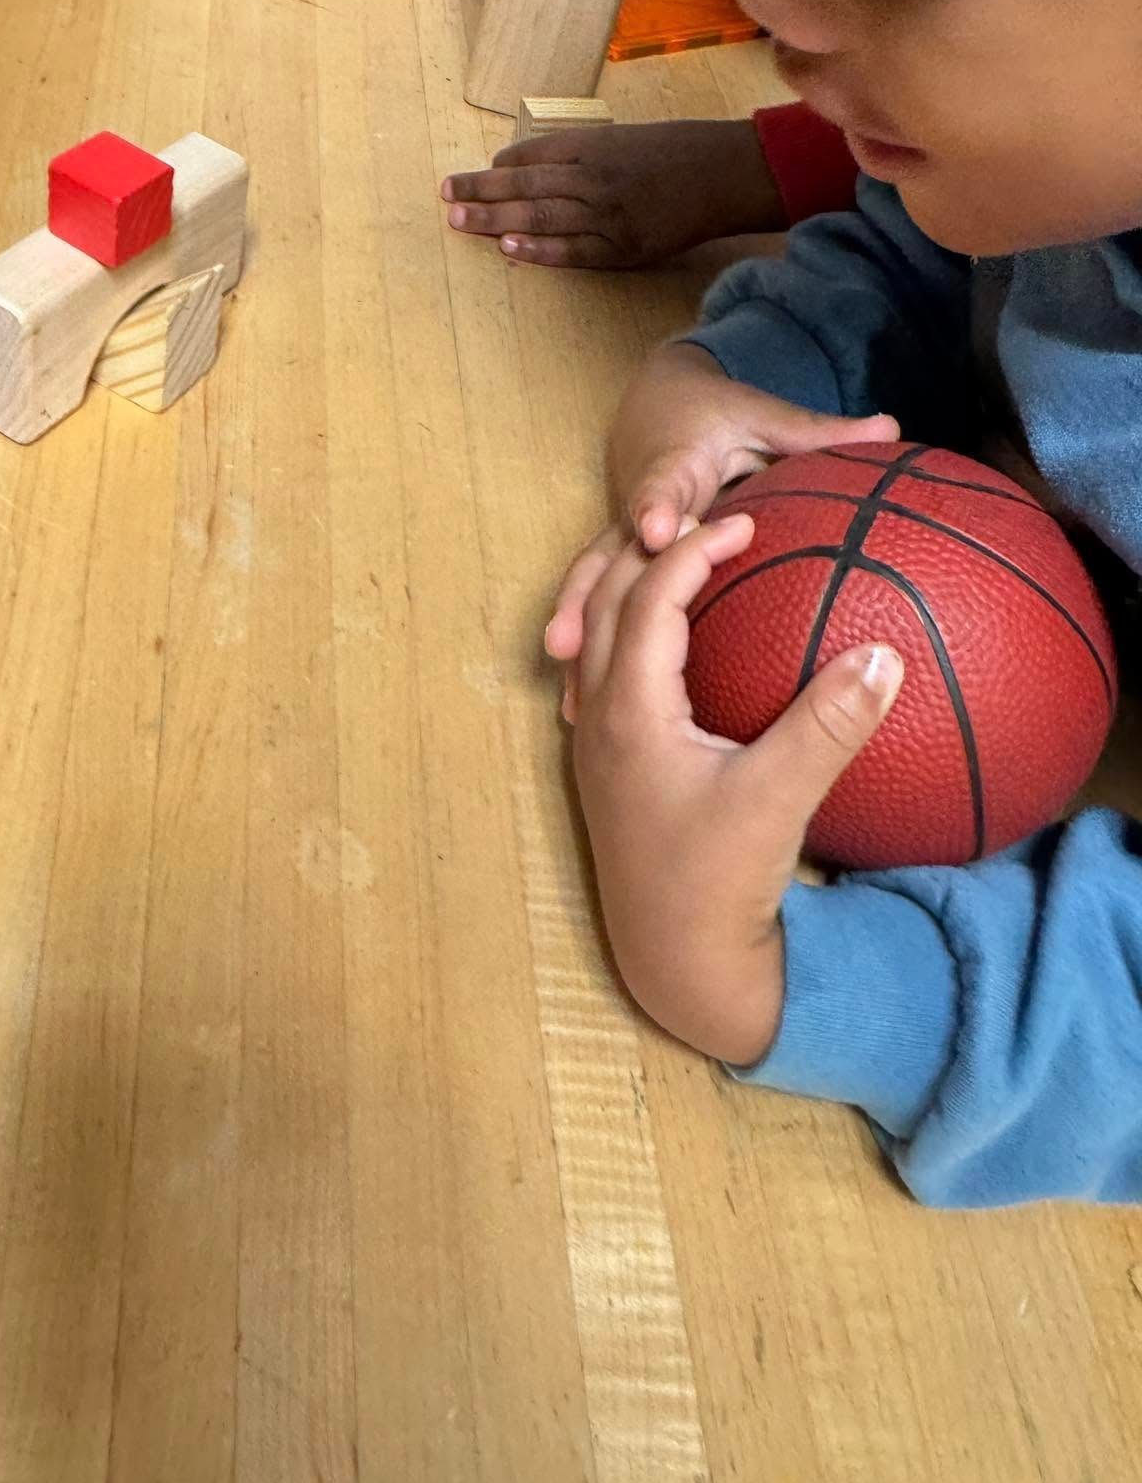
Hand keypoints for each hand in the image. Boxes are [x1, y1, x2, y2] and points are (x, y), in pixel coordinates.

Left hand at [441, 118, 785, 269]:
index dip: (495, 169)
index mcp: (590, 146)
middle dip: (481, 191)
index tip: (468, 178)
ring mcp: (607, 215)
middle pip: (525, 186)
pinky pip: (572, 251)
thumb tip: (521, 168)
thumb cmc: (669, 153)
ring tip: (461, 221)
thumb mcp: (619, 140)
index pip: (529, 158)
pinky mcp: (622, 248)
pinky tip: (508, 249)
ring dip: (496, 220)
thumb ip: (574, 154)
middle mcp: (593, 177)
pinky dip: (539, 250)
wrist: (720, 174)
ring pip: (541, 217)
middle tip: (446, 196)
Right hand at [547, 345, 898, 671]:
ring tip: (569, 702)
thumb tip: (890, 427)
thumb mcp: (764, 415)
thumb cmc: (716, 413)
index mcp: (670, 464)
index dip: (654, 504)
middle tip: (573, 644)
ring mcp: (620, 540)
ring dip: (577, 644)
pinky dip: (587, 660)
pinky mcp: (619, 566)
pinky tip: (581, 715)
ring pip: (592, 591)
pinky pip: (601, 612)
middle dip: (588, 598)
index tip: (657, 530)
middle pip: (605, 555)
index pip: (661, 483)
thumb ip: (819, 430)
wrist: (658, 402)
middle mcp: (635, 509)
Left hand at [572, 515, 903, 1065]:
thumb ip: (829, 725)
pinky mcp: (609, 767)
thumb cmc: (718, 883)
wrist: (673, 960)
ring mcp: (596, 743)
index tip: (745, 522)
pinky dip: (637, 633)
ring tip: (691, 562)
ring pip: (597, 636)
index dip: (693, 549)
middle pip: (607, 603)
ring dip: (635, 589)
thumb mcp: (781, 799)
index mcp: (629, 712)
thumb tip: (885, 655)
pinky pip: (608, 672)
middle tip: (713, 522)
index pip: (648, 599)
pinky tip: (686, 640)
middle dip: (652, 550)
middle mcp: (598, 718)